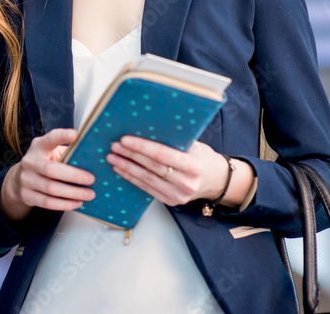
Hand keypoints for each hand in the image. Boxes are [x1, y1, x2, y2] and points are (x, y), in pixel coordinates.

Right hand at [0, 128, 94, 222]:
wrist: (21, 179)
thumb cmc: (44, 162)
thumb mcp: (52, 152)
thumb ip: (67, 152)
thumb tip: (93, 158)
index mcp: (39, 147)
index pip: (50, 139)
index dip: (62, 136)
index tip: (75, 135)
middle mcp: (30, 162)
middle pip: (51, 169)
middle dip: (74, 175)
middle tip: (91, 179)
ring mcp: (26, 179)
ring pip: (51, 189)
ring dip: (73, 193)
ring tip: (89, 194)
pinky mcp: (26, 195)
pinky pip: (47, 203)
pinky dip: (65, 204)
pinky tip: (77, 203)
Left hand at [106, 136, 232, 206]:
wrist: (216, 181)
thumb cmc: (203, 158)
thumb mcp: (195, 145)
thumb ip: (175, 140)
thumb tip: (147, 127)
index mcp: (193, 165)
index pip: (162, 155)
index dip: (141, 147)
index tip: (125, 140)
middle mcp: (186, 182)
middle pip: (151, 167)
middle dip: (130, 156)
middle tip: (114, 146)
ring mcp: (178, 195)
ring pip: (146, 179)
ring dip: (126, 167)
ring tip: (112, 158)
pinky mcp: (171, 201)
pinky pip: (147, 189)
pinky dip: (132, 178)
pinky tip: (121, 170)